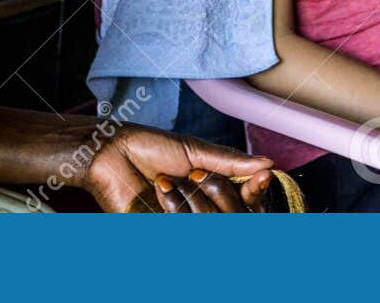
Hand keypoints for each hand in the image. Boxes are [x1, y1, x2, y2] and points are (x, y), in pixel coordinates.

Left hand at [80, 123, 274, 212]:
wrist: (113, 154)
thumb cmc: (150, 147)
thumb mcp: (195, 150)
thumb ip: (230, 161)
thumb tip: (267, 163)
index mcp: (213, 188)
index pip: (247, 201)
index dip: (257, 192)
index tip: (262, 177)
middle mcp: (202, 209)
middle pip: (234, 216)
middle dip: (217, 190)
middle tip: (193, 173)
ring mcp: (184, 222)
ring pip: (211, 223)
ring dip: (192, 197)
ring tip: (167, 179)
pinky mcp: (164, 232)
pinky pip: (185, 227)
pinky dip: (175, 205)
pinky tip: (160, 188)